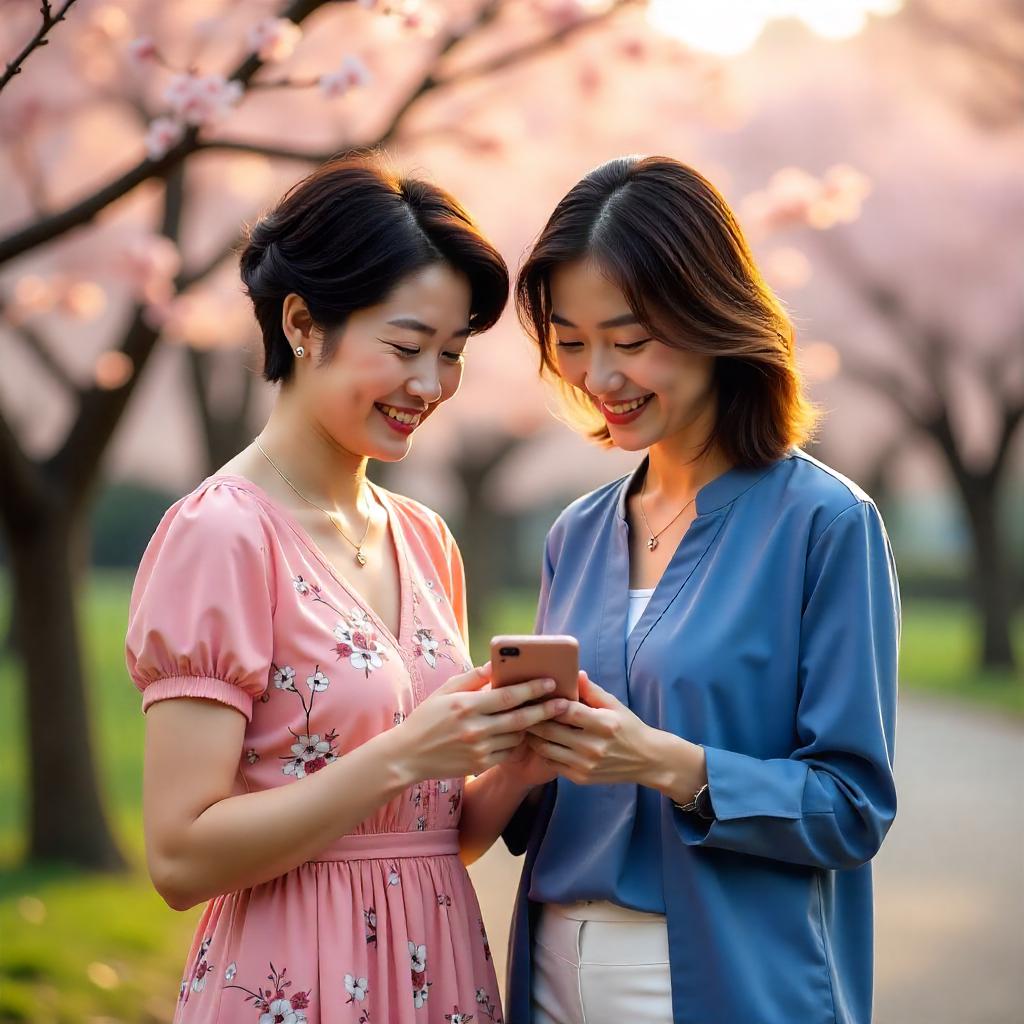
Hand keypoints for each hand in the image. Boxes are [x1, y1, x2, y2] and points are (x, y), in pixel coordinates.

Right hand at [393, 663, 568, 783]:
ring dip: (531, 727)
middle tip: (564, 703)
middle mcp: (475, 728)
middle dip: (546, 710)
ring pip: (517, 737)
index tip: (550, 682)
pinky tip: (520, 734)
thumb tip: (494, 664)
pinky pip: (508, 752)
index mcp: (466, 706)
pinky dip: (517, 742)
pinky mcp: (479, 764)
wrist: (407, 756)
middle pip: (520, 719)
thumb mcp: (444, 692)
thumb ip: (471, 678)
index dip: (532, 689)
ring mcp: (478, 749)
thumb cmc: (426, 718)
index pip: (508, 696)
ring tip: (543, 716)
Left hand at [526, 672, 702, 792]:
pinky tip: (539, 741)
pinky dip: (543, 752)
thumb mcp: (614, 705)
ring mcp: (586, 765)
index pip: (566, 711)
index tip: (532, 695)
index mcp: (603, 723)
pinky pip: (553, 763)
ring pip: (546, 749)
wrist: (646, 760)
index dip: (547, 702)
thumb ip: (592, 690)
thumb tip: (574, 673)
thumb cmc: (628, 727)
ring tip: (524, 724)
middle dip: (532, 718)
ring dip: (533, 736)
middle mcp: (593, 746)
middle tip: (520, 709)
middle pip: (550, 730)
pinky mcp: (581, 778)